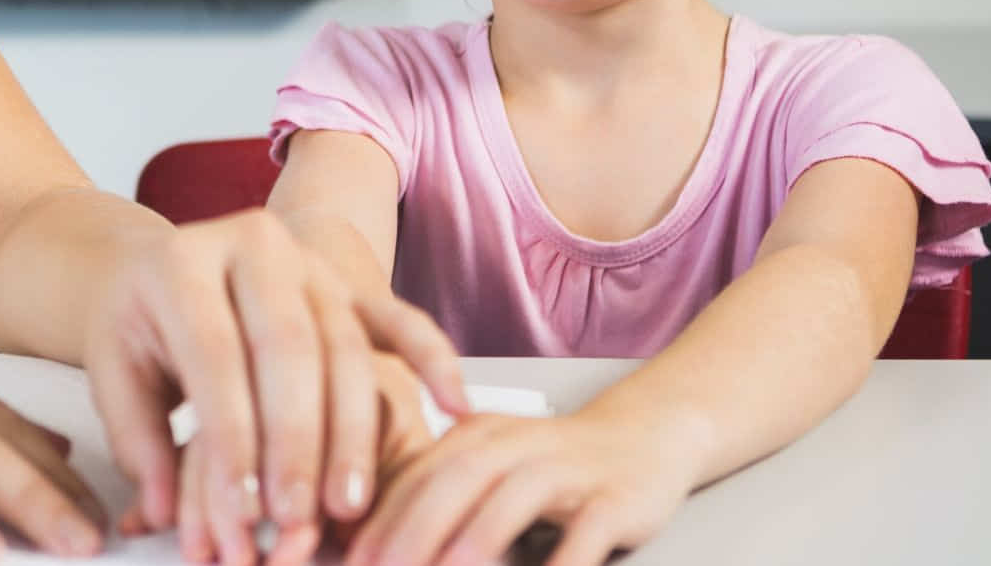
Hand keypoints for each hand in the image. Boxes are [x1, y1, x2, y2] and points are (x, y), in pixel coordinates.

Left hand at [82, 210, 468, 563]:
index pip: (214, 355)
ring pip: (343, 346)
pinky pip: (399, 318)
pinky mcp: (351, 280)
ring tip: (346, 504)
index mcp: (181, 262)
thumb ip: (137, 441)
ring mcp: (308, 259)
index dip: (229, 437)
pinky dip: (432, 359)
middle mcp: (251, 245)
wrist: (169, 263)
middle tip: (295, 516)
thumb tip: (161, 511)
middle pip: (287, 348)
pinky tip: (455, 406)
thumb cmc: (141, 327)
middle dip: (296, 442)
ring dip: (350, 431)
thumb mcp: (115, 371)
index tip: (240, 509)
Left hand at [348, 408, 698, 565]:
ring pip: (516, 496)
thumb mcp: (488, 469)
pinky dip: (563, 561)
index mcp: (474, 436)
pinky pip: (587, 531)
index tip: (346, 561)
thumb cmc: (551, 466)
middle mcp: (516, 444)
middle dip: (413, 530)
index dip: (378, 520)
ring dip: (476, 538)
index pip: (416, 476)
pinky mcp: (614, 497)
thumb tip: (368, 547)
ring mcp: (567, 469)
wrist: (644, 437)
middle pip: (456, 480)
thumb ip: (435, 496)